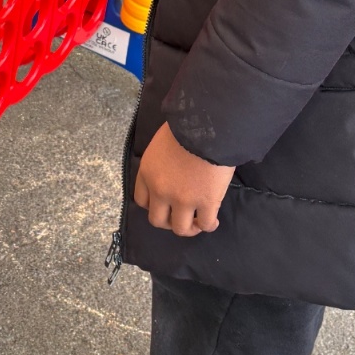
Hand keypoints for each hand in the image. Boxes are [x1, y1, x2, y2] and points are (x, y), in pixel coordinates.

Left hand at [134, 122, 233, 237]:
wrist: (208, 126)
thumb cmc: (185, 126)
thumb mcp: (161, 142)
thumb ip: (161, 160)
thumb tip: (171, 166)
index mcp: (147, 172)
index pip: (141, 200)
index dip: (154, 205)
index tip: (164, 204)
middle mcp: (160, 190)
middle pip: (157, 220)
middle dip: (168, 222)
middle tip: (179, 217)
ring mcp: (183, 199)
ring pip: (180, 228)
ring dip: (189, 228)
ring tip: (197, 223)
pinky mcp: (206, 202)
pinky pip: (205, 224)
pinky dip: (209, 225)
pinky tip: (213, 221)